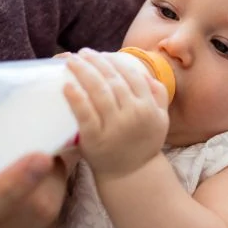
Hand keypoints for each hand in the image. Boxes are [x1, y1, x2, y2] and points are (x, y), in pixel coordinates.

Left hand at [64, 48, 168, 179]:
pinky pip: (84, 115)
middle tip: (82, 52)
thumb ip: (158, 95)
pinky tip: (67, 85)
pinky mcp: (96, 139)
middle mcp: (133, 115)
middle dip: (96, 62)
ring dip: (84, 72)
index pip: (131, 75)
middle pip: (113, 80)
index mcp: (148, 107)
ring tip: (71, 60)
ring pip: (98, 92)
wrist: (132, 175)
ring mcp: (114, 127)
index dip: (115, 61)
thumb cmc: (143, 143)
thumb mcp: (160, 119)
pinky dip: (75, 98)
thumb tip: (146, 74)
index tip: (101, 53)